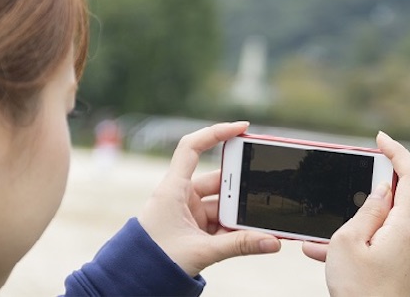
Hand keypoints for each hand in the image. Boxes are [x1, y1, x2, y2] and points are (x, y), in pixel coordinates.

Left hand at [138, 121, 280, 276]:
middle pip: (218, 181)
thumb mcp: (201, 251)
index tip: (243, 128)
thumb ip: (239, 246)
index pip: (192, 148)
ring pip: (223, 205)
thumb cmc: (154, 262)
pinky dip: (236, 229)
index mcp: (173, 189)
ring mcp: (188, 213)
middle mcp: (180, 196)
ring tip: (261, 222)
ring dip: (240, 215)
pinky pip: (221, 223)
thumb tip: (272, 242)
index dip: (216, 132)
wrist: (137, 281)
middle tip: (264, 190)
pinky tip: (253, 235)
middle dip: (241, 190)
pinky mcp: (195, 229)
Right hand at [301, 132, 409, 295]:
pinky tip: (321, 253)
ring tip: (318, 240)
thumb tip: (382, 190)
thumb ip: (367, 210)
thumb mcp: (349, 242)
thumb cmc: (358, 291)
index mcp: (406, 226)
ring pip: (382, 224)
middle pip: (397, 199)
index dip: (398, 152)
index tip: (380, 139)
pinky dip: (355, 243)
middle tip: (341, 194)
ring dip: (352, 226)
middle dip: (365, 195)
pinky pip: (379, 243)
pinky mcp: (403, 265)